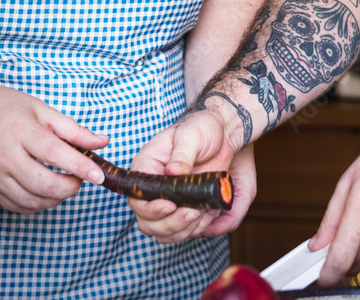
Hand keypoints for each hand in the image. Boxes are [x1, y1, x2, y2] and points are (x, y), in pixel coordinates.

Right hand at [0, 81, 108, 213]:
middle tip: (81, 178)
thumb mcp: (41, 110)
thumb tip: (103, 142)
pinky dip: (39, 204)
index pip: (55, 154)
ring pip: (33, 201)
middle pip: (44, 185)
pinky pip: (19, 207)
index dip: (80, 167)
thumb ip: (73, 129)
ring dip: (57, 198)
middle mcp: (5, 157)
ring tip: (65, 183)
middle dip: (71, 187)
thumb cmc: (5, 109)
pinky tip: (46, 190)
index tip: (100, 176)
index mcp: (21, 131)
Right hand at [129, 110, 254, 241]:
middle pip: (147, 222)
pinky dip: (193, 230)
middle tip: (193, 212)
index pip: (137, 199)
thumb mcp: (191, 136)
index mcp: (146, 168)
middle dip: (170, 224)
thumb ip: (182, 155)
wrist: (222, 134)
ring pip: (163, 232)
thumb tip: (172, 172)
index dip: (151, 209)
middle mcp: (152, 188)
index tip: (172, 205)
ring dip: (183, 229)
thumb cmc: (202, 128)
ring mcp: (167, 201)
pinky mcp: (183, 208)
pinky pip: (180, 232)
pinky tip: (207, 213)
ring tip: (202, 212)